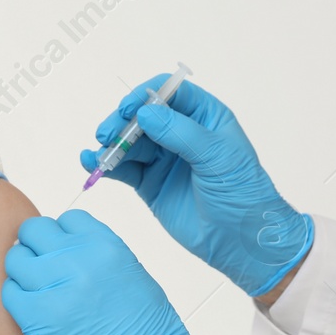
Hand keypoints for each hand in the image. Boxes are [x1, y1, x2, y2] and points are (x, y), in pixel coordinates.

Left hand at [2, 210, 195, 334]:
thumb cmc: (146, 333)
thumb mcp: (131, 276)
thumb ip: (98, 257)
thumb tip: (68, 252)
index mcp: (106, 245)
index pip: (66, 220)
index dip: (60, 237)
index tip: (61, 254)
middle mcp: (78, 259)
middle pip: (35, 231)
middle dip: (35, 247)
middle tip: (41, 270)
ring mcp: (55, 286)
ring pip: (16, 260)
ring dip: (22, 274)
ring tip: (35, 293)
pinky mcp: (37, 317)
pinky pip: (10, 293)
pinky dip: (16, 300)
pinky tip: (32, 313)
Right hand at [83, 76, 313, 296]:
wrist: (243, 242)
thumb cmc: (244, 195)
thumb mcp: (217, 158)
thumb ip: (181, 133)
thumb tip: (145, 113)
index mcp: (205, 118)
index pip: (171, 93)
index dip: (147, 95)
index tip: (129, 108)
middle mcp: (181, 133)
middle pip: (143, 115)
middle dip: (122, 121)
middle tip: (107, 133)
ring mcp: (164, 158)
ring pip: (129, 141)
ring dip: (111, 143)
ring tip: (97, 153)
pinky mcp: (150, 183)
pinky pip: (124, 168)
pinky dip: (107, 164)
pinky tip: (92, 163)